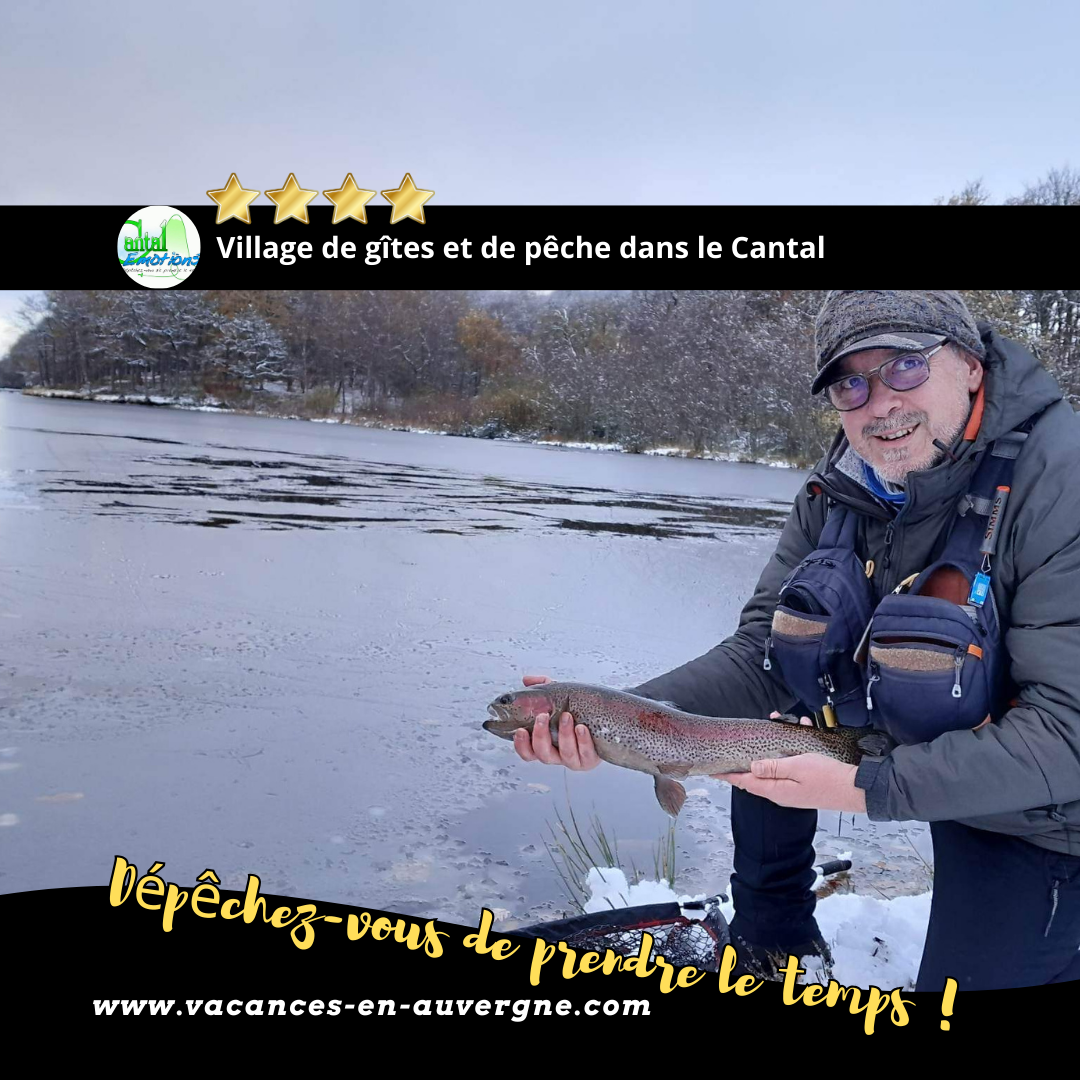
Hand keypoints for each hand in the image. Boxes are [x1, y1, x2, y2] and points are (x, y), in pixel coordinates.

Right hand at [513, 674, 599, 770]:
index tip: (521, 730)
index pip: (528, 753)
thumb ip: (542, 688)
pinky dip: (583, 741)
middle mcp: (558, 755)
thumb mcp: (558, 698)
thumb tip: (526, 680)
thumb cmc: (575, 711)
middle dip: (541, 736)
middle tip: (543, 716)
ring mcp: (574, 759)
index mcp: (546, 744)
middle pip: (543, 754)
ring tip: (567, 716)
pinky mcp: (590, 760)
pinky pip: (586, 754)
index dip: (521, 745)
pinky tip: (581, 728)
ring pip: (566, 754)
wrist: (603, 719)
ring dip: (564, 734)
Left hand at [711, 711, 866, 812]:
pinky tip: (803, 730)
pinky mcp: (803, 785)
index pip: (744, 782)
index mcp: (776, 790)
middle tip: (745, 740)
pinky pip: (790, 766)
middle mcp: (781, 792)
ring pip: (775, 765)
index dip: (728, 774)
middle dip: (752, 754)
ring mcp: (792, 790)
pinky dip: (793, 750)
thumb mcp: (797, 766)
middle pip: (757, 773)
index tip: (713, 769)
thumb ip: (773, 767)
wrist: (856, 789)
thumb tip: (751, 767)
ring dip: (777, 746)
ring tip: (783, 723)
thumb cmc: (829, 778)